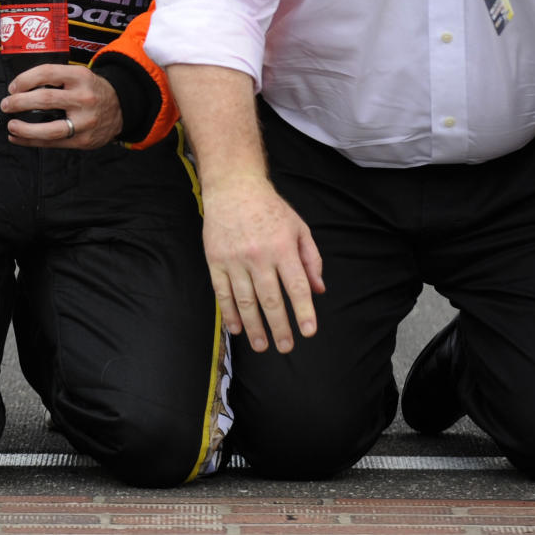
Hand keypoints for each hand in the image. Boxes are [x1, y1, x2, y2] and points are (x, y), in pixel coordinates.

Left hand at [1, 63, 123, 148]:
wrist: (121, 107)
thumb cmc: (92, 90)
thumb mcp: (80, 75)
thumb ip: (56, 79)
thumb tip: (20, 88)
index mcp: (80, 76)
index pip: (47, 73)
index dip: (24, 80)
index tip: (13, 87)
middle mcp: (83, 98)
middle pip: (45, 99)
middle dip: (19, 103)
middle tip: (6, 105)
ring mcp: (84, 121)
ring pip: (48, 128)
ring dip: (24, 128)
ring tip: (11, 125)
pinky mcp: (82, 140)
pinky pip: (52, 143)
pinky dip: (31, 142)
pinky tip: (18, 138)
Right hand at [201, 174, 324, 353]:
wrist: (234, 187)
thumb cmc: (270, 208)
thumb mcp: (298, 227)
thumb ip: (311, 258)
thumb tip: (318, 289)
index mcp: (283, 246)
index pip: (297, 286)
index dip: (304, 311)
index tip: (309, 331)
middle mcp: (259, 255)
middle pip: (271, 299)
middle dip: (280, 327)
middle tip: (286, 346)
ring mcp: (235, 259)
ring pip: (246, 301)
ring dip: (255, 327)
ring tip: (262, 345)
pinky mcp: (216, 260)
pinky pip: (223, 293)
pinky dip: (230, 313)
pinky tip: (237, 328)